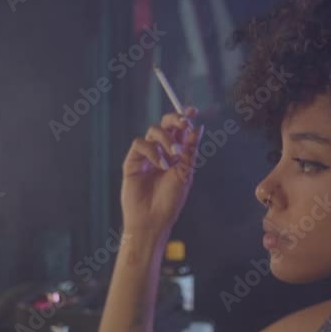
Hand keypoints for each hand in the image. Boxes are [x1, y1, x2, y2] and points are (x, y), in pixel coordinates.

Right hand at [121, 106, 202, 235]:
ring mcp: (146, 156)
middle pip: (165, 125)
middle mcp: (161, 152)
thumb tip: (198, 127)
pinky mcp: (132, 161)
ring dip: (166, 139)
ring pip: (153, 131)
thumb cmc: (170, 201)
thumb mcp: (185, 173)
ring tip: (173, 155)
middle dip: (175, 120)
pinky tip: (159, 165)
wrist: (152, 220)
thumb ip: (190, 150)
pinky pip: (140, 144)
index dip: (185, 118)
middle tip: (184, 123)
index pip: (180, 131)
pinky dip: (152, 151)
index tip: (193, 111)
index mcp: (176, 155)